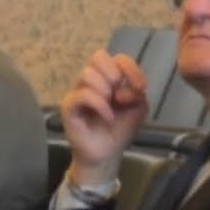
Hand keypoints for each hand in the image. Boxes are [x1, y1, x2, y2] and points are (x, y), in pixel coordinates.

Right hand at [59, 50, 148, 184]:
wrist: (107, 153)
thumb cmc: (120, 129)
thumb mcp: (138, 108)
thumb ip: (138, 91)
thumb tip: (125, 88)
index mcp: (107, 77)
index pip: (117, 58)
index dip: (130, 68)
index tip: (140, 87)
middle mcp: (91, 81)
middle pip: (98, 56)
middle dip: (114, 74)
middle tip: (120, 95)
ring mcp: (78, 92)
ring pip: (87, 73)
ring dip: (105, 90)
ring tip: (111, 107)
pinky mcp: (69, 107)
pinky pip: (81, 95)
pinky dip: (99, 104)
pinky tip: (107, 117)